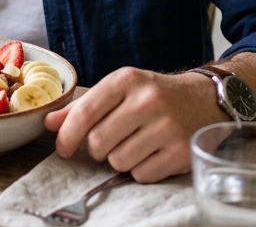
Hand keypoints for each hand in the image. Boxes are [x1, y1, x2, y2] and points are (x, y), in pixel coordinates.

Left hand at [44, 67, 227, 182]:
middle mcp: (147, 101)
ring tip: (136, 144)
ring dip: (121, 159)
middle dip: (98, 148)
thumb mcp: (121, 90)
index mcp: (127, 80)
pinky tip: (153, 154)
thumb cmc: (155, 96)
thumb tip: (49, 123)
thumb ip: (85, 106)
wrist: (205, 99)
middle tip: (113, 140)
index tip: (63, 148)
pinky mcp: (180, 151)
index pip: (85, 112)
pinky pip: (141, 175)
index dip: (67, 135)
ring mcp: (166, 126)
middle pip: (97, 142)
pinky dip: (141, 170)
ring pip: (118, 161)